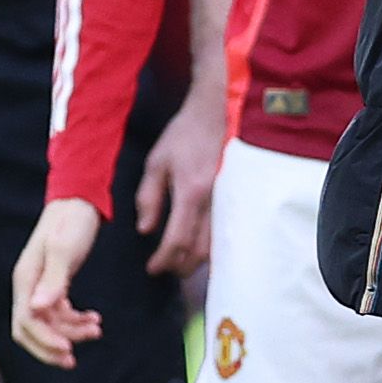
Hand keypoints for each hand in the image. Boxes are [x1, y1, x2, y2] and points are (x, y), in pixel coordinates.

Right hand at [11, 197, 105, 368]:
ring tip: (97, 329)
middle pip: (29, 330)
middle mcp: (28, 286)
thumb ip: (53, 279)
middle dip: (50, 347)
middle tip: (73, 360)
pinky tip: (95, 320)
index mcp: (26, 279)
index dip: (44, 341)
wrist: (80, 201)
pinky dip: (75, 321)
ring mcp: (40, 286)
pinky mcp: (54, 285)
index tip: (68, 351)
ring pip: (48, 324)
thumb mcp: (65, 249)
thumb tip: (37, 309)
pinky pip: (59, 314)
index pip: (26, 322)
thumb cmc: (72, 221)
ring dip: (70, 332)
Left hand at [138, 97, 225, 277]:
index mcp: (191, 192)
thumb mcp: (156, 161)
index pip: (177, 239)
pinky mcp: (235, 197)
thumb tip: (146, 229)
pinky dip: (210, 247)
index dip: (164, 259)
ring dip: (197, 260)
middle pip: (199, 250)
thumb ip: (149, 196)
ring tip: (180, 263)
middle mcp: (213, 201)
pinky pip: (224, 232)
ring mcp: (228, 200)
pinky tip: (199, 247)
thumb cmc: (185, 134)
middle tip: (165, 269)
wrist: (217, 112)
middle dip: (180, 266)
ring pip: (215, 245)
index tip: (152, 268)